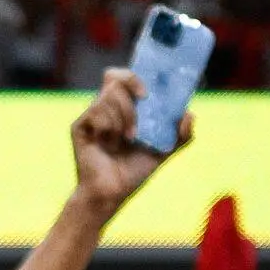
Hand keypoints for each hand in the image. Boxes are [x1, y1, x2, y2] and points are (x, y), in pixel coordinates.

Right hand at [70, 68, 176, 211]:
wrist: (112, 193)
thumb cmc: (134, 173)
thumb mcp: (164, 151)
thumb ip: (181, 135)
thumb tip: (189, 115)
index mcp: (123, 108)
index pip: (124, 77)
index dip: (135, 76)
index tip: (148, 92)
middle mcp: (105, 108)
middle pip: (114, 76)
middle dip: (132, 89)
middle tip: (143, 101)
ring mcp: (91, 116)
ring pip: (108, 95)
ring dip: (125, 116)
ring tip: (127, 139)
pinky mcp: (80, 126)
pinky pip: (95, 111)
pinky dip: (108, 127)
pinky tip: (108, 144)